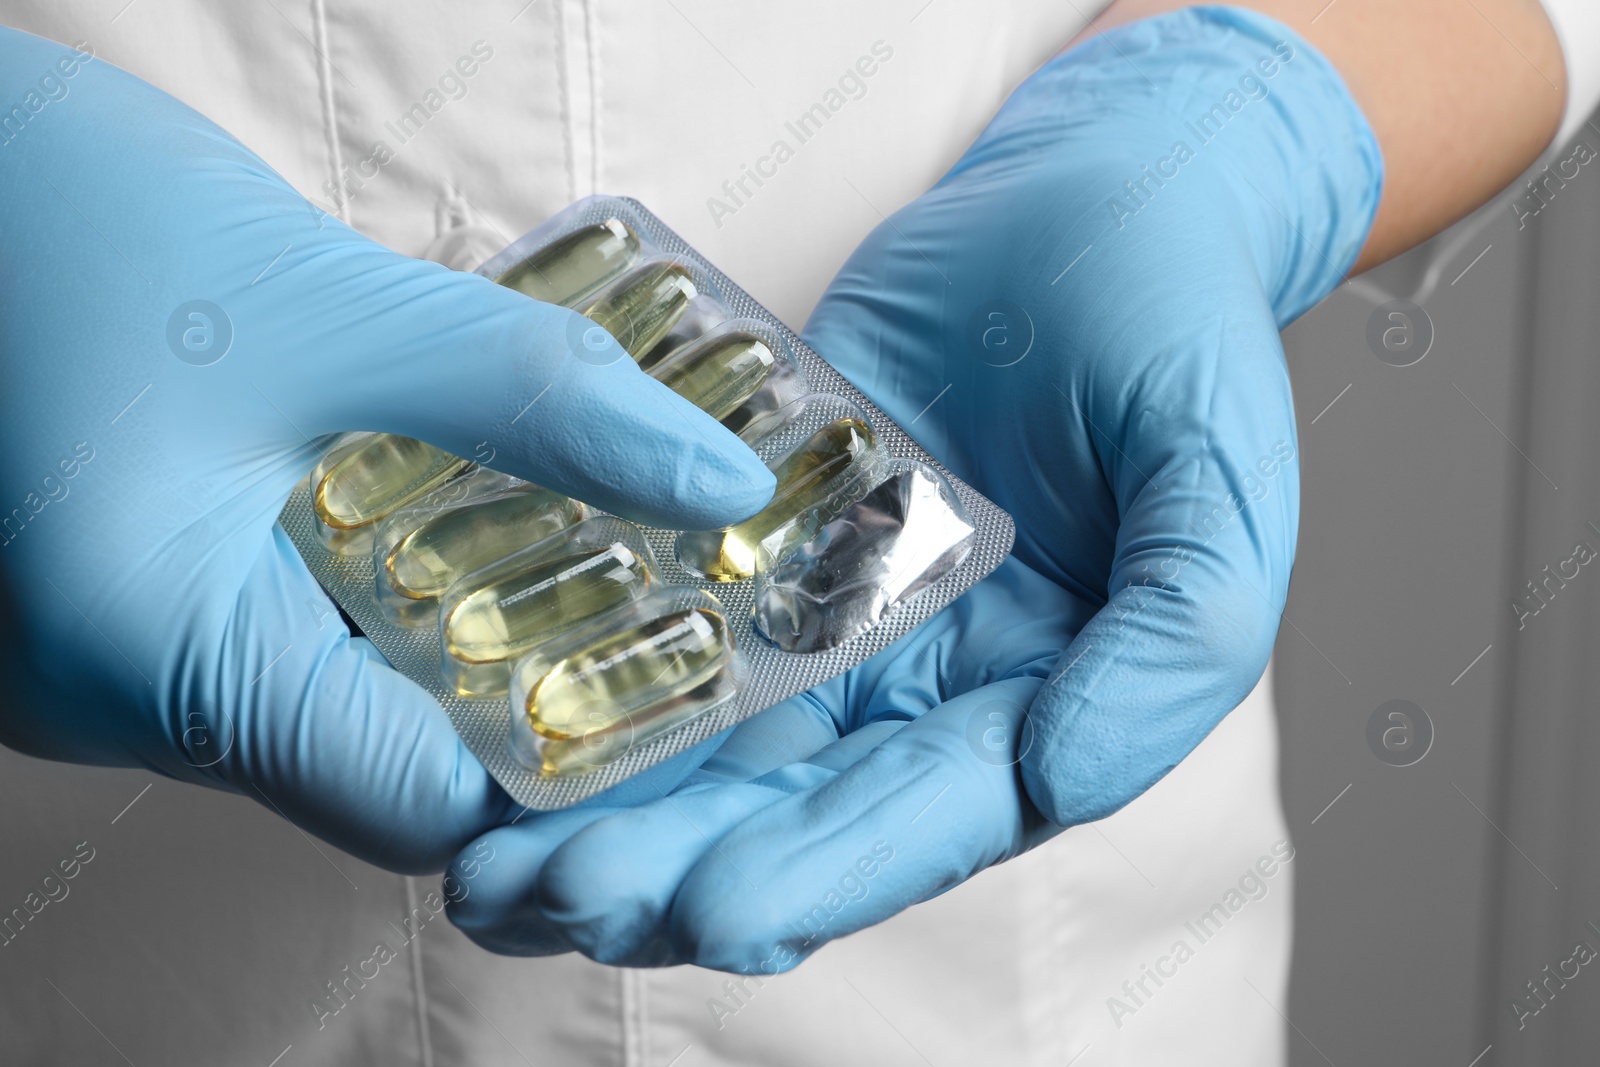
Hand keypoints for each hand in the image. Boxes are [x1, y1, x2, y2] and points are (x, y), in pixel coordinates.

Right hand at [0, 29, 771, 872]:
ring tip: (555, 522)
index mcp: (159, 664)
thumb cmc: (58, 218)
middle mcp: (115, 704)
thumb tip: (720, 483)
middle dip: (517, 674)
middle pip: (382, 757)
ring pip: (325, 694)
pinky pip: (264, 634)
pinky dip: (361, 582)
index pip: (425, 804)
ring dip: (443, 619)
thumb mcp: (332, 308)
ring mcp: (100, 662)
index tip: (661, 650)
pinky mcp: (104, 606)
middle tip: (637, 577)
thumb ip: (537, 402)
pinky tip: (426, 492)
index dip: (560, 749)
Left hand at [446, 7, 1381, 963]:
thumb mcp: (1220, 474)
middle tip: (548, 902)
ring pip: (716, 747)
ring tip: (491, 866)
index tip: (715, 904)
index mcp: (1044, 701)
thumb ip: (1182, 634)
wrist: (1087, 202)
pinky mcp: (768, 542)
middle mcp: (929, 687)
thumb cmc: (1177, 326)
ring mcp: (839, 618)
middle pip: (796, 813)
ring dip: (611, 813)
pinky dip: (595, 680)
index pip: (929, 819)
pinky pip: (675, 623)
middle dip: (676, 872)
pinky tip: (501, 724)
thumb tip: (1068, 777)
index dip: (826, 872)